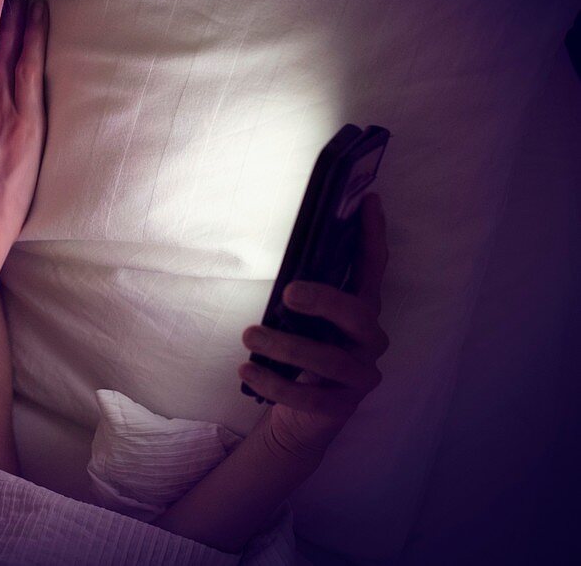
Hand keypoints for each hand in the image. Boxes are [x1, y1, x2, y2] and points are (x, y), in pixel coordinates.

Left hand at [239, 192, 389, 459]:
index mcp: (360, 312)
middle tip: (288, 292)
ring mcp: (360, 376)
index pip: (373, 269)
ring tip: (249, 335)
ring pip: (329, 359)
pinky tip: (247, 370)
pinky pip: (309, 396)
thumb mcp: (301, 323)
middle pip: (358, 315)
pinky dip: (275, 383)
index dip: (373, 237)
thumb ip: (302, 298)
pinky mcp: (342, 408)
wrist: (300, 418)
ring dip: (286, 346)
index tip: (369, 201)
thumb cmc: (299, 357)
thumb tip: (283, 267)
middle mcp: (369, 341)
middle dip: (325, 301)